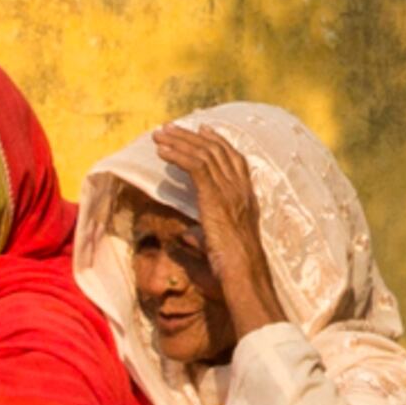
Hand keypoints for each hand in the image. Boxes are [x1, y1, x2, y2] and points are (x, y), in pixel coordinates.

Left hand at [151, 123, 284, 336]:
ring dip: (179, 141)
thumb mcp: (217, 249)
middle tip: (170, 128)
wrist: (243, 276)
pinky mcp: (215, 198)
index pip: (234, 159)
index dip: (218, 141)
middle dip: (191, 136)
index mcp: (246, 198)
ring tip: (159, 135)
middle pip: (217, 150)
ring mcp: (230, 192)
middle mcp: (241, 190)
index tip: (202, 129)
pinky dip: (177, 155)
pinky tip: (161, 152)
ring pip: (204, 154)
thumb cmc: (233, 270)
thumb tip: (184, 237)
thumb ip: (200, 238)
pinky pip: (195, 166)